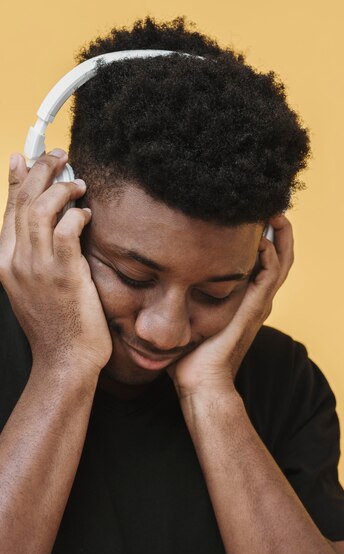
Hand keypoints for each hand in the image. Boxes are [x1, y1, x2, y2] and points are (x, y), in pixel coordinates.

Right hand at [0, 150, 112, 372]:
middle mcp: (14, 261)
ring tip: (79, 183)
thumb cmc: (58, 323)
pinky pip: (65, 230)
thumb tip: (51, 223)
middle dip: (41, 171)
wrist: (65, 359)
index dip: (18, 178)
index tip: (28, 157)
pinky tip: (87, 214)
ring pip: (40, 209)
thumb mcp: (37, 285)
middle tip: (60, 156)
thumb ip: (37, 253)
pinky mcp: (62, 274)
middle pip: (22, 201)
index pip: (8, 209)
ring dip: (61, 188)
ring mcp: (36, 268)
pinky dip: (76, 215)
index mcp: (5, 262)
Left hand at [169, 214, 293, 398]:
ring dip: (281, 237)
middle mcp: (258, 301)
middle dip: (279, 232)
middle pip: (280, 258)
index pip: (264, 263)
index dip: (265, 238)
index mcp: (246, 302)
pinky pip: (268, 277)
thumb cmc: (192, 357)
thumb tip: (161, 285)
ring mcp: (258, 305)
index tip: (253, 217)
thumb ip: (184, 300)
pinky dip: (270, 256)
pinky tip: (262, 238)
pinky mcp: (253, 310)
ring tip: (275, 214)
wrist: (201, 381)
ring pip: (281, 264)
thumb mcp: (190, 320)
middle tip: (272, 208)